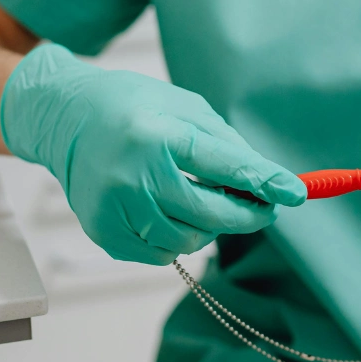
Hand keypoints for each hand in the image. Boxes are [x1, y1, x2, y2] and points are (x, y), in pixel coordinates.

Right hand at [0, 44, 306, 264]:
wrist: (65, 119)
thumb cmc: (134, 107)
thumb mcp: (185, 108)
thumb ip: (226, 145)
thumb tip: (267, 181)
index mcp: (158, 134)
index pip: (223, 166)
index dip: (263, 182)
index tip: (295, 194)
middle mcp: (134, 174)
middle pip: (210, 214)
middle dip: (246, 215)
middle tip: (264, 209)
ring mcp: (116, 208)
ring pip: (189, 240)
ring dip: (209, 227)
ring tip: (203, 200)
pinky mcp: (105, 231)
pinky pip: (161, 253)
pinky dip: (177, 239)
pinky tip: (169, 211)